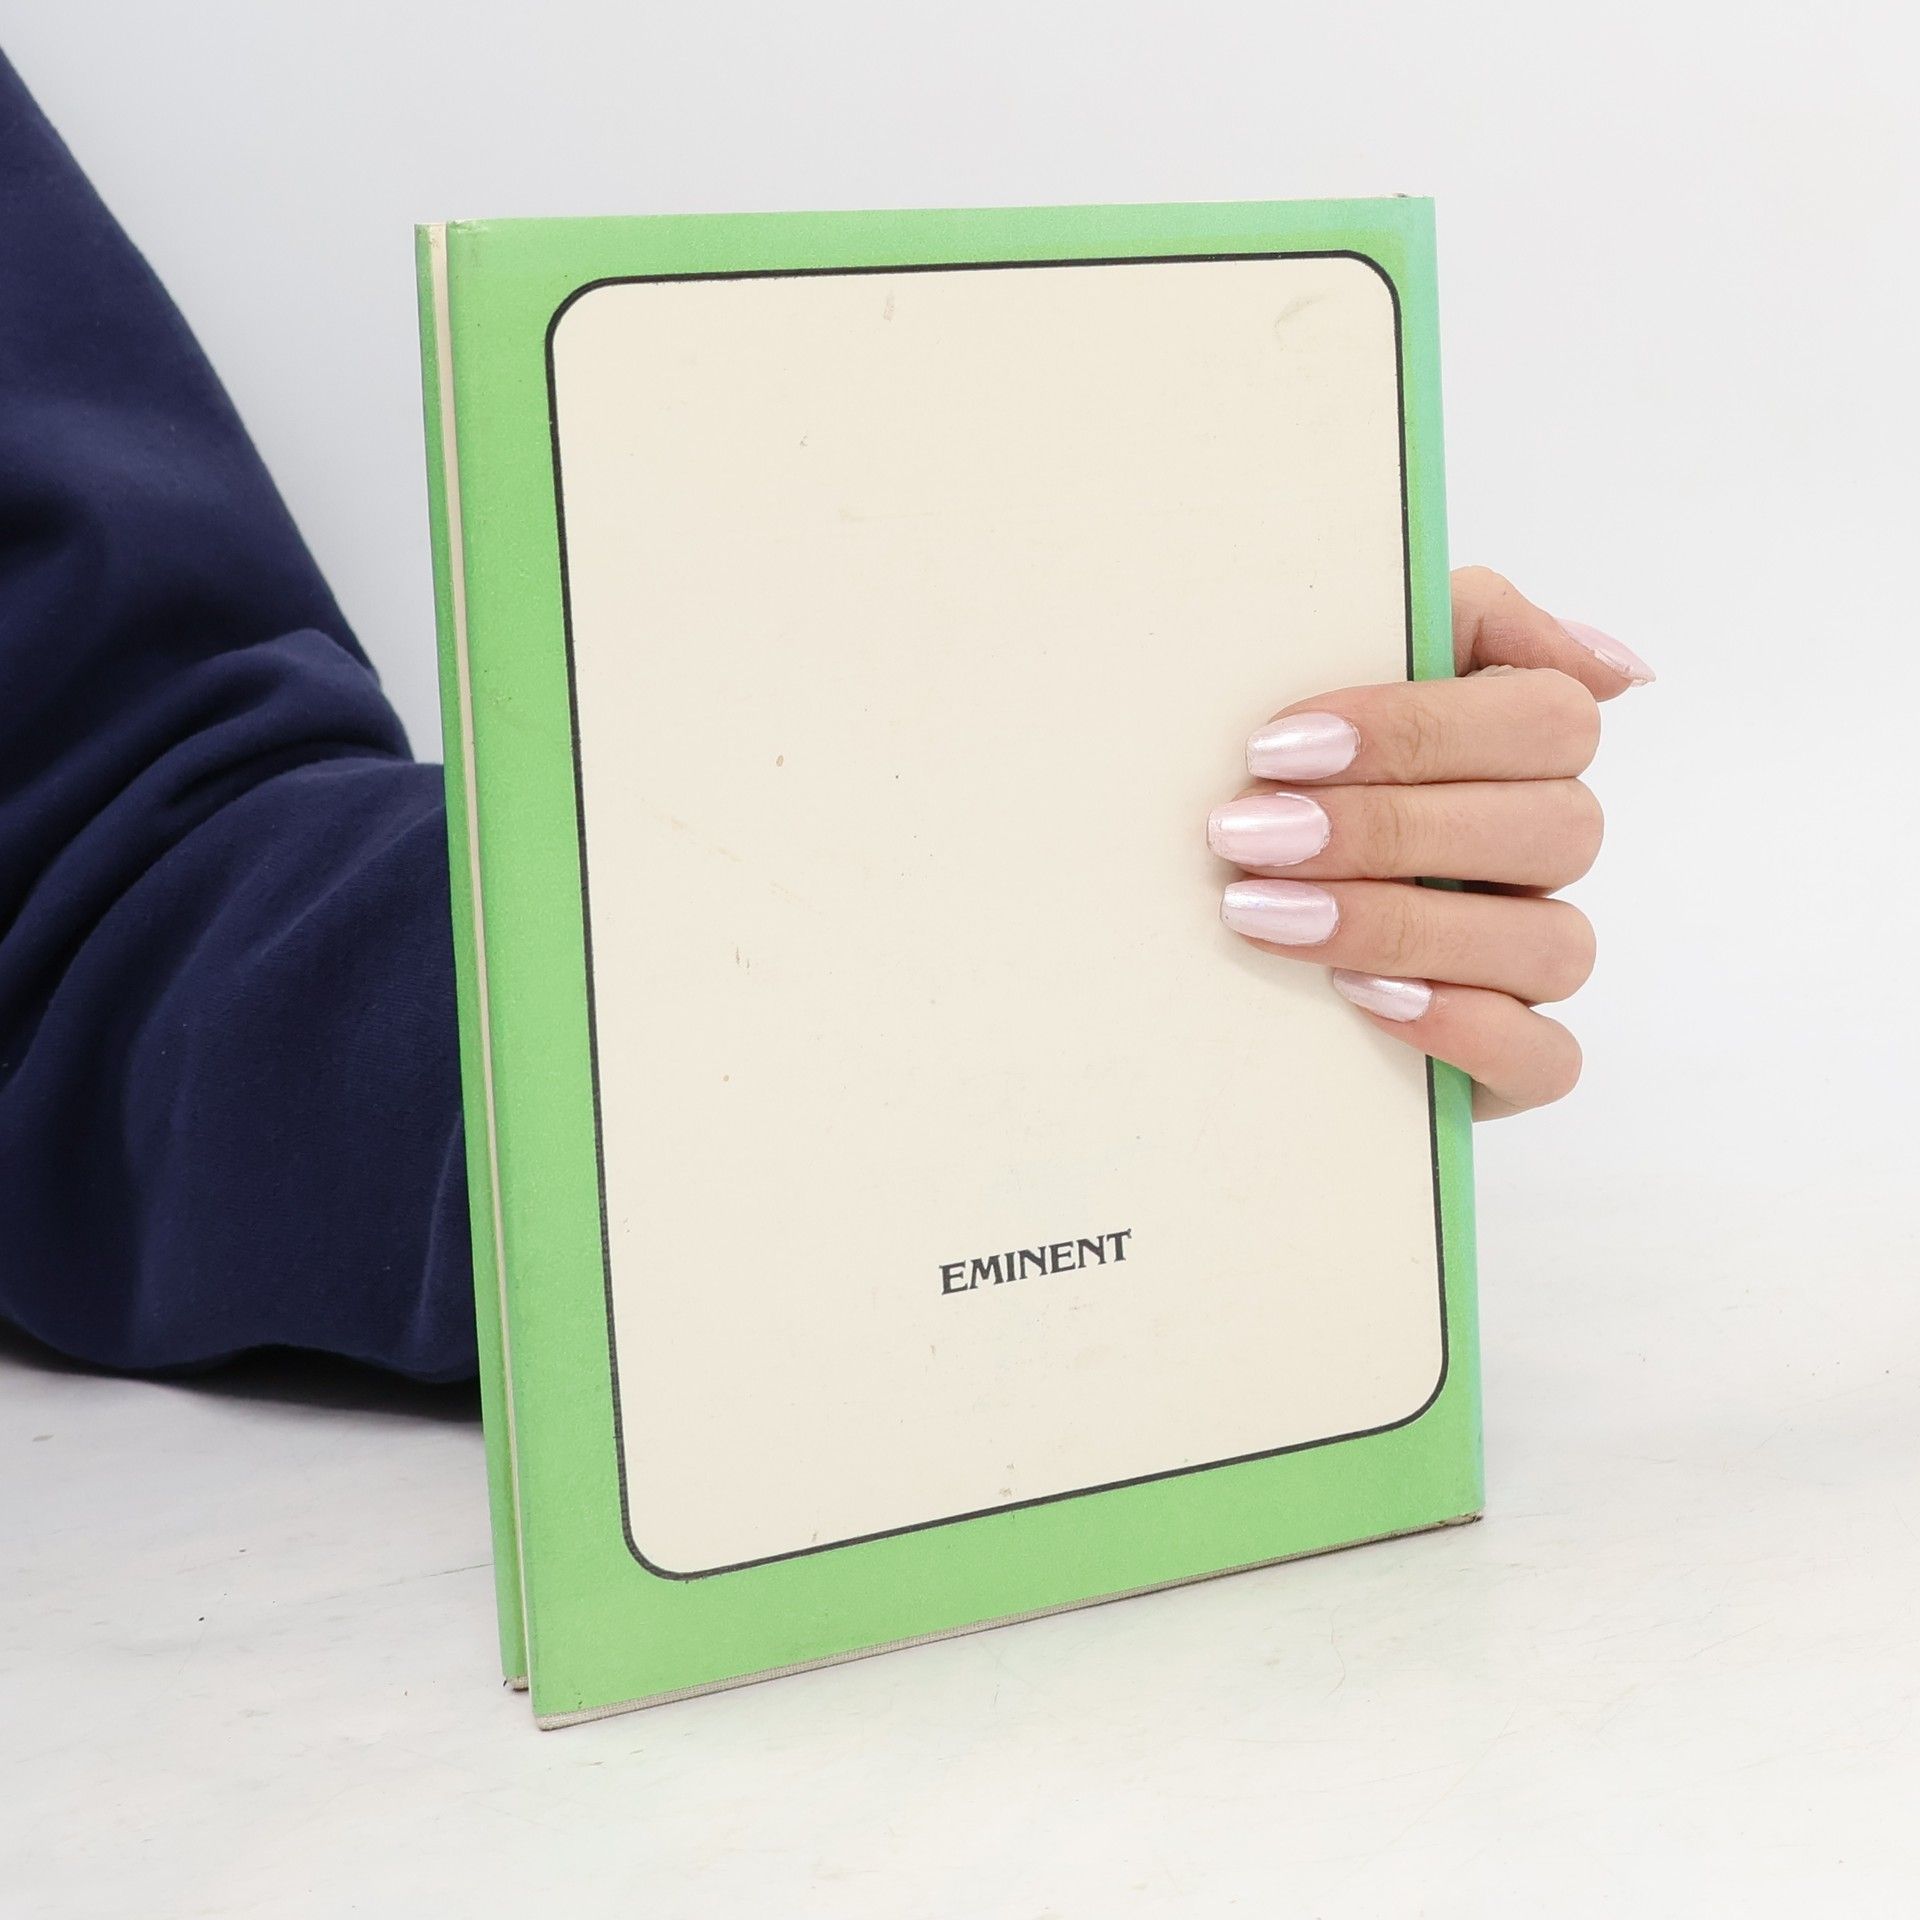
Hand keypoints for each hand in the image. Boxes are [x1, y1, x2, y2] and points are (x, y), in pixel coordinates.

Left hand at [1207, 566, 1652, 1118]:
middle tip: (1250, 835)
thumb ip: (1461, 620)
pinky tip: (1364, 998)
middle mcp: (1543, 853)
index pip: (1549, 718)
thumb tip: (1612, 666)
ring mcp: (1533, 961)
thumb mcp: (1341, 668)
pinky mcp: (1513, 1062)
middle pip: (1553, 828)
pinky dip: (1465, 1029)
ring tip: (1270, 916)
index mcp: (1522, 751)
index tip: (1278, 747)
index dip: (1419, 729)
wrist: (1204, 926)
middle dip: (1389, 829)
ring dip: (1405, 926)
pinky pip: (1547, 1059)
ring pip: (1552, 943)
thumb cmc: (1286, 778)